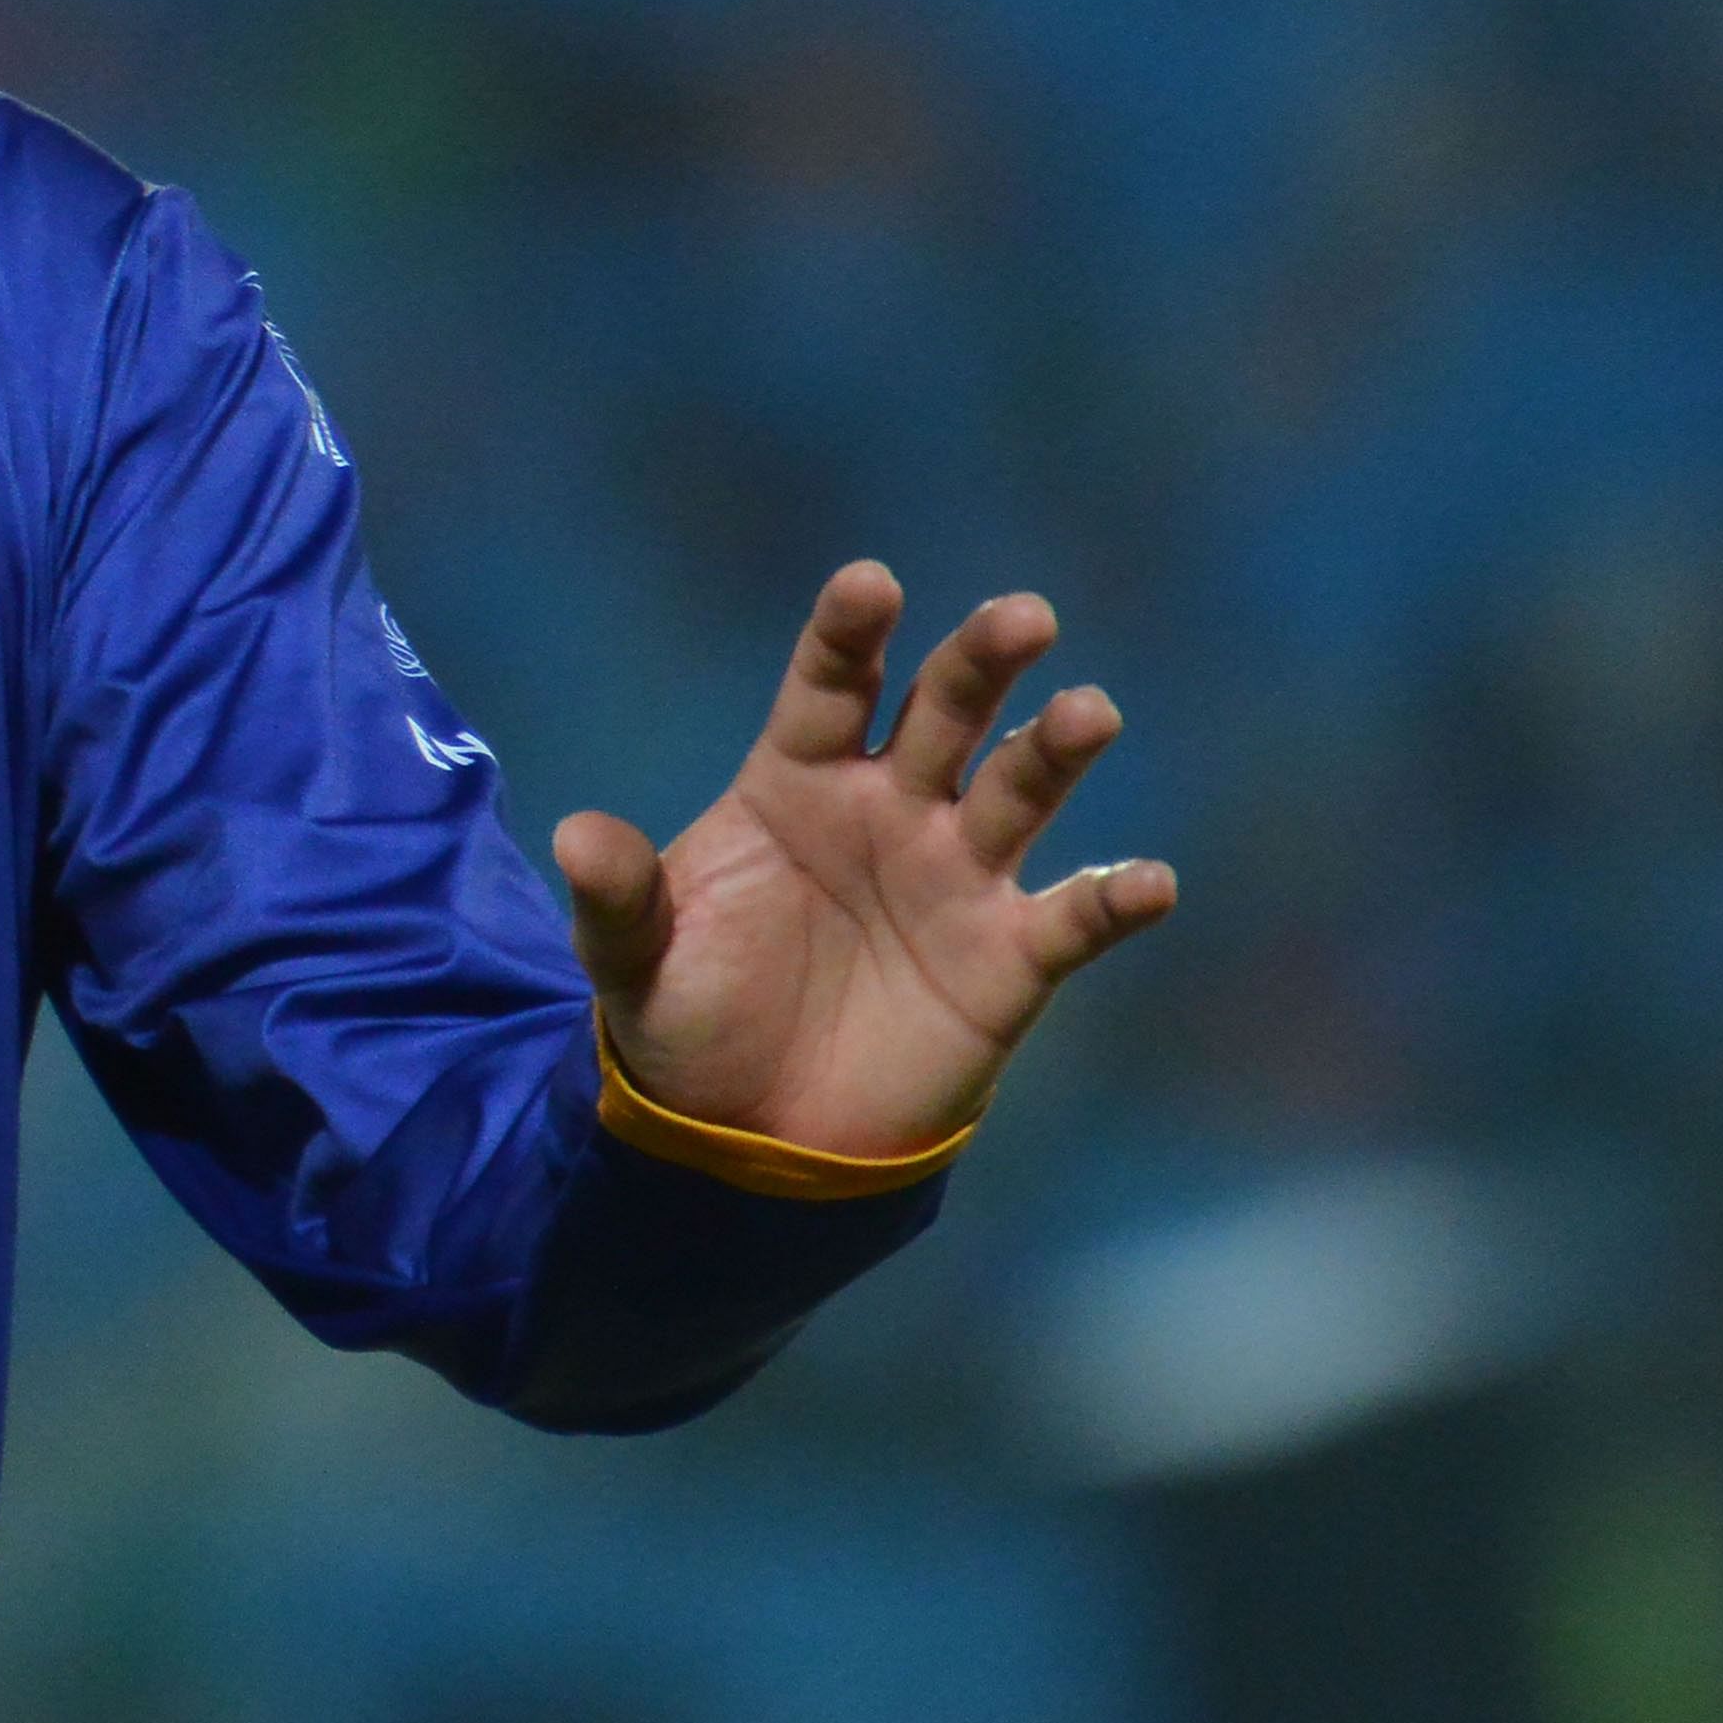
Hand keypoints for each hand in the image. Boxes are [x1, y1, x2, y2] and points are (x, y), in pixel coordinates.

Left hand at [553, 563, 1176, 1161]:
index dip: (851, 634)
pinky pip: (1074, 918)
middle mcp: (889, 808)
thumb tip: (574, 836)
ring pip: (1019, 790)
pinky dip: (1117, 897)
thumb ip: (618, 897)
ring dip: (1056, 750)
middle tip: (1021, 619)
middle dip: (982, 662)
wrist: (747, 1138)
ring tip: (1090, 713)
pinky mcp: (1008, 959)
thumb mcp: (634, 963)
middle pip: (946, 712)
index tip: (870, 584)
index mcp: (797, 783)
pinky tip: (1149, 881)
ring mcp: (956, 877)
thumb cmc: (689, 1023)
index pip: (830, 687)